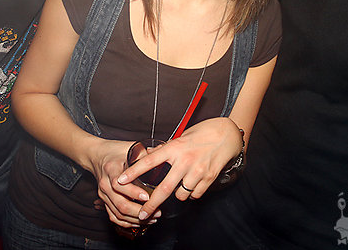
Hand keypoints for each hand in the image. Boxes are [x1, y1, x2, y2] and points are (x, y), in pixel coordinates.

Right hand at [85, 139, 159, 228]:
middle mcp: (105, 183)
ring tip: (152, 218)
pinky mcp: (104, 201)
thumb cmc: (114, 151)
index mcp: (111, 169)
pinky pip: (113, 216)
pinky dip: (126, 223)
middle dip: (139, 211)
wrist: (96, 155)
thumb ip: (143, 154)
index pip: (119, 184)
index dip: (133, 192)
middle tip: (156, 211)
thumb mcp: (129, 147)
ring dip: (136, 219)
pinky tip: (138, 222)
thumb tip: (161, 156)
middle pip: (120, 203)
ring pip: (117, 213)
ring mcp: (103, 194)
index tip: (147, 197)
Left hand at [116, 118, 242, 220]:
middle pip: (164, 188)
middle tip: (142, 214)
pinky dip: (191, 193)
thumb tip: (150, 154)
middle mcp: (185, 160)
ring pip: (180, 195)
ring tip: (180, 185)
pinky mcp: (209, 178)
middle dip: (151, 204)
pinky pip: (194, 195)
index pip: (149, 161)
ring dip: (177, 195)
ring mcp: (198, 171)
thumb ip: (166, 149)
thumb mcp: (181, 137)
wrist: (227, 135)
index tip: (120, 181)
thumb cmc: (202, 133)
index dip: (134, 172)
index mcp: (175, 148)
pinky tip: (192, 184)